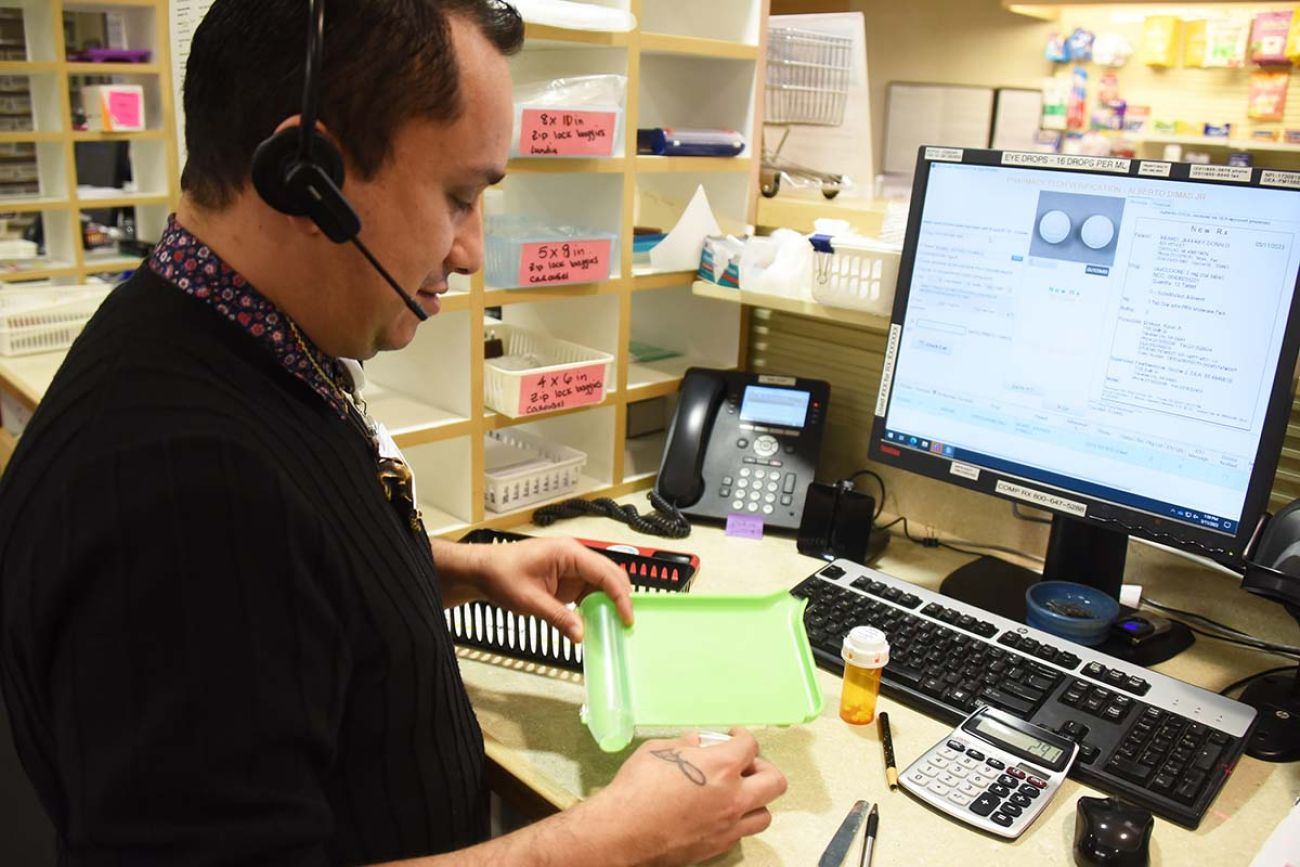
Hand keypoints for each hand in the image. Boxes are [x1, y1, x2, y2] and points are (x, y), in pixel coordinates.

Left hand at [461, 536, 633, 642]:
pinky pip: (589, 591)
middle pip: (609, 575)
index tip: (626, 617)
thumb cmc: (501, 575)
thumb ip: (558, 617)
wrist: (482, 571)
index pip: (605, 572)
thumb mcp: (529, 601)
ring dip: (608, 603)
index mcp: (568, 553)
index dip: (620, 596)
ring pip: (602, 584)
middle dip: (620, 598)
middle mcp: (574, 556)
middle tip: (624, 624)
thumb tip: (581, 634)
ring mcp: (572, 567)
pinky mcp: (567, 579)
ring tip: (612, 626)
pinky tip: (597, 621)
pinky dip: (596, 606)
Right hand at [581, 728, 786, 865]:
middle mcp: (733, 797)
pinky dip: (737, 821)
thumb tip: (695, 744)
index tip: (734, 736)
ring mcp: (728, 826)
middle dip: (763, 767)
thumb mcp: (658, 750)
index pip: (750, 746)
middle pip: (774, 781)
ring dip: (755, 799)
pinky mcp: (717, 847)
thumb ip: (684, 745)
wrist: (623, 832)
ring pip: (765, 814)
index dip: (742, 736)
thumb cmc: (637, 787)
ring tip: (737, 793)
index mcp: (722, 767)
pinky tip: (718, 813)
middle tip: (744, 765)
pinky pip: (741, 833)